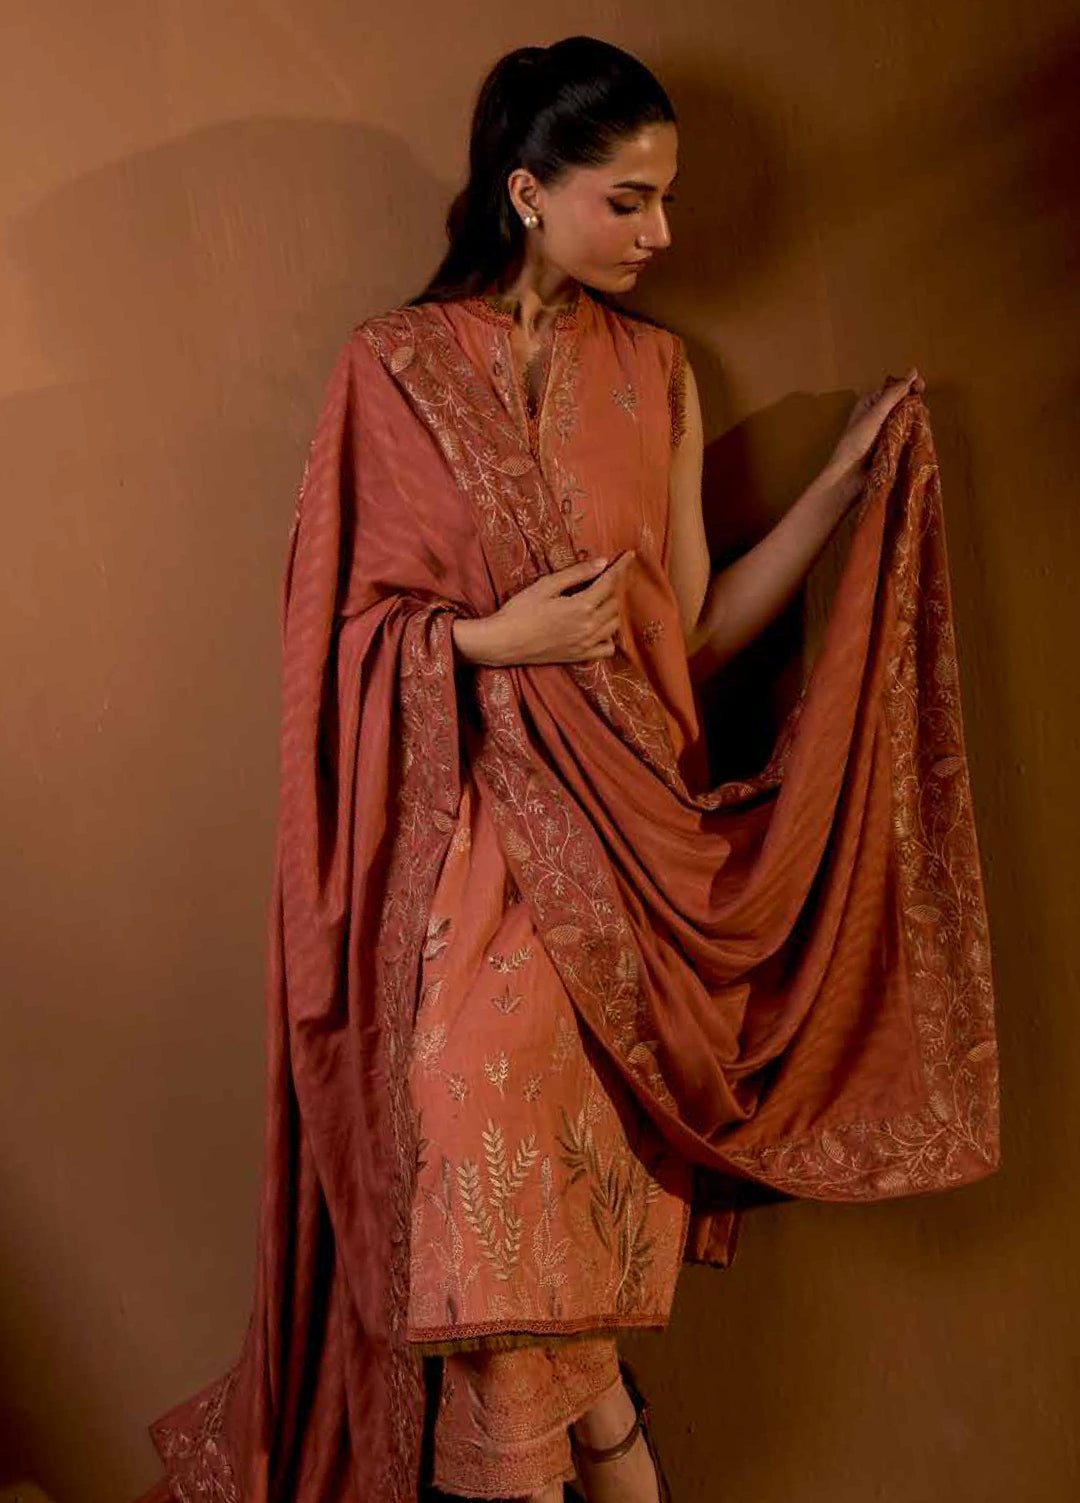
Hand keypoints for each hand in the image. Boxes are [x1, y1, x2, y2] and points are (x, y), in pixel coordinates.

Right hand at [452, 552, 634, 666]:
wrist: (504, 642)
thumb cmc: (520, 610)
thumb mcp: (546, 585)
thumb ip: (576, 574)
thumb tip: (602, 562)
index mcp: (581, 605)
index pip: (610, 582)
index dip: (622, 566)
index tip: (630, 555)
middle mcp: (589, 626)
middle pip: (614, 602)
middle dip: (613, 586)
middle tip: (604, 577)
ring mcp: (586, 643)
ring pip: (614, 624)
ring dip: (612, 609)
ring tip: (600, 599)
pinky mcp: (580, 656)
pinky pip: (607, 648)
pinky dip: (609, 636)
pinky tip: (599, 627)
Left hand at [827, 367, 924, 482]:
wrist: (848, 477)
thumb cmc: (856, 443)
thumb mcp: (875, 415)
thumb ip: (893, 395)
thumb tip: (912, 371)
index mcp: (870, 403)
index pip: (894, 388)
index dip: (908, 386)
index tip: (921, 388)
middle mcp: (877, 416)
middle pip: (902, 404)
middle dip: (914, 405)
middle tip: (921, 412)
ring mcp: (884, 432)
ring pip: (906, 421)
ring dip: (915, 422)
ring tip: (921, 425)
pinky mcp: (890, 448)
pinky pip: (906, 437)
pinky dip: (913, 436)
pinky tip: (920, 438)